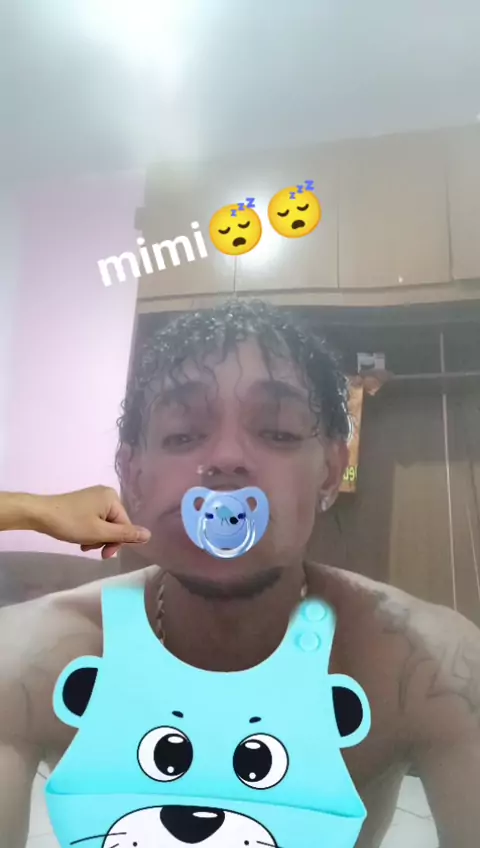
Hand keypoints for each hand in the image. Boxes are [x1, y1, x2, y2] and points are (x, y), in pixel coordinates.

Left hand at [33, 486, 150, 558]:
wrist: (39, 514)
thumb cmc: (70, 523)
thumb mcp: (99, 532)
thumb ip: (125, 534)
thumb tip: (149, 534)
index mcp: (112, 498)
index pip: (125, 525)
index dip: (116, 542)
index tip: (103, 554)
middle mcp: (106, 494)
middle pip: (116, 524)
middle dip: (105, 540)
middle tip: (90, 550)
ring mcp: (94, 497)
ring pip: (105, 524)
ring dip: (97, 538)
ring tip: (83, 545)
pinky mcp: (85, 502)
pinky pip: (96, 520)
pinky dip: (90, 531)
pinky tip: (81, 538)